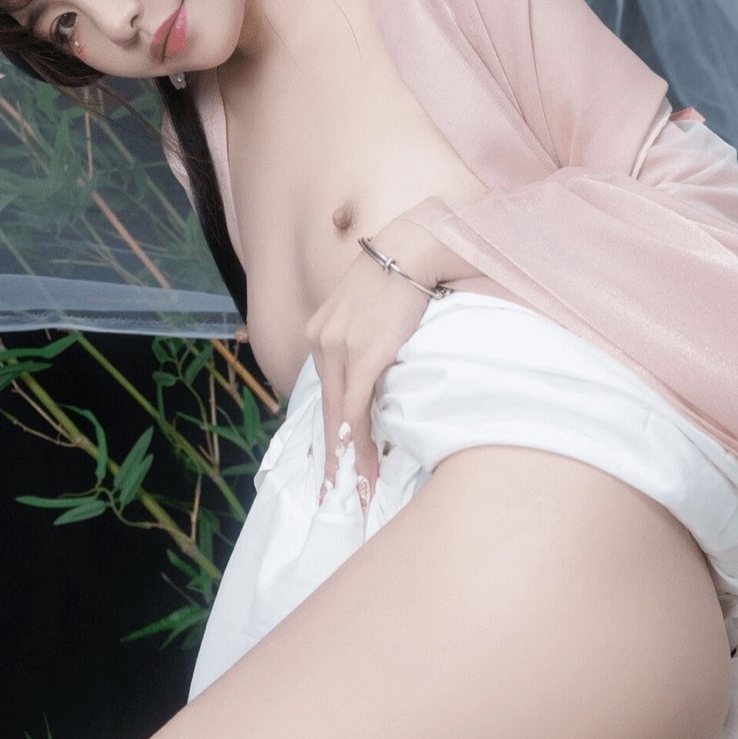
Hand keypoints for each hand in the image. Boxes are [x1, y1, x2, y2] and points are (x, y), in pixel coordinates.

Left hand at [305, 209, 461, 512]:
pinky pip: (357, 409)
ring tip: (355, 490)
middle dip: (331, 457)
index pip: (326, 392)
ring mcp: (341, 349)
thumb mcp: (375, 306)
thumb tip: (386, 367)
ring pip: (340, 417)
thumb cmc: (405, 271)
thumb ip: (370, 337)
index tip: (333, 462)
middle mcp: (323, 341)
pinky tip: (364, 465)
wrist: (415, 244)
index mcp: (322, 331)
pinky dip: (359, 441)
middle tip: (333, 494)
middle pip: (326, 411)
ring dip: (349, 459)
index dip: (329, 430)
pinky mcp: (365, 355)